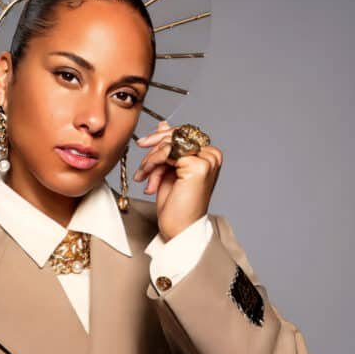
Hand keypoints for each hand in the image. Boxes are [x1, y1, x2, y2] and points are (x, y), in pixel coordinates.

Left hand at [133, 120, 221, 239]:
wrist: (179, 229)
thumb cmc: (176, 204)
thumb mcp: (168, 169)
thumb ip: (170, 147)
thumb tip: (164, 124)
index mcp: (209, 154)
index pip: (182, 133)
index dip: (160, 138)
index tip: (143, 144)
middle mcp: (212, 154)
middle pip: (175, 135)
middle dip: (153, 149)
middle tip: (142, 167)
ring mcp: (207, 159)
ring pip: (169, 143)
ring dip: (151, 161)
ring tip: (146, 179)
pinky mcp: (199, 166)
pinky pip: (167, 152)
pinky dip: (153, 164)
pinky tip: (149, 182)